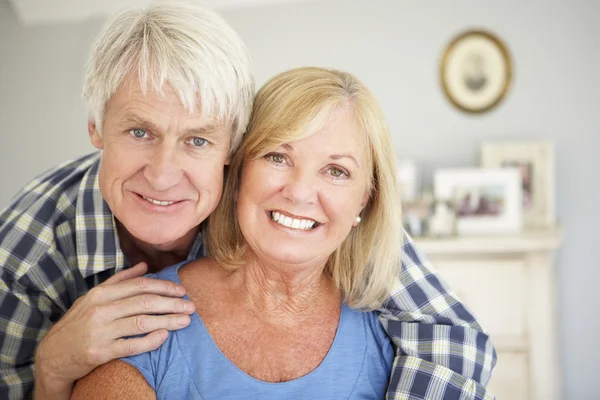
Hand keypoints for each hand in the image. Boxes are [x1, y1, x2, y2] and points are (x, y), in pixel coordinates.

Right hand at [34, 262, 194, 398]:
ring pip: (142, 322)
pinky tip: (165, 336)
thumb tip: (144, 265)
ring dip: (168, 321)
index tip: (181, 290)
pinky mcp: (100, 352)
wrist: (52, 355)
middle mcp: (100, 309)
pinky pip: (131, 345)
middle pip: (145, 302)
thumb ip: (120, 280)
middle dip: (172, 303)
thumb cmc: (78, 323)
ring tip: (185, 321)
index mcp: (101, 293)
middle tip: (191, 306)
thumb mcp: (93, 297)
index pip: (140, 285)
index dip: (164, 286)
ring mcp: (100, 331)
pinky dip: (150, 341)